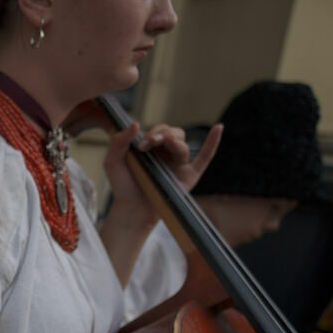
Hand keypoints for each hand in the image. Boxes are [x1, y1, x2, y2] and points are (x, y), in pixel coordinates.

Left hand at [104, 121, 222, 226]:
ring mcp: (179, 164)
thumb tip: (135, 123)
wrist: (132, 209)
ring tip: (166, 142)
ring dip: (174, 142)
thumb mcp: (113, 162)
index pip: (160, 130)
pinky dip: (213, 143)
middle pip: (175, 133)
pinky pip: (205, 157)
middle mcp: (167, 153)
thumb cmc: (123, 186)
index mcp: (153, 147)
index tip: (141, 144)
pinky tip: (219, 128)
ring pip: (183, 145)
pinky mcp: (189, 176)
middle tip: (149, 143)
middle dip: (163, 134)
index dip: (153, 133)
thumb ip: (119, 142)